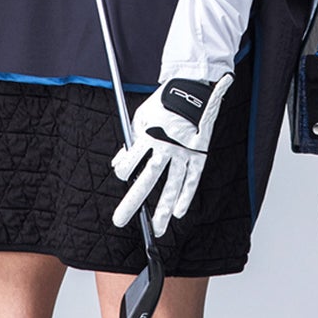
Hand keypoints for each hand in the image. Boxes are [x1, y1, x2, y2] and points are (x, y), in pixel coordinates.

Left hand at [111, 74, 233, 235]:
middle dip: (132, 203)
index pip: (130, 162)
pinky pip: (192, 179)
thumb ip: (129, 144)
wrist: (191, 88)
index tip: (123, 174)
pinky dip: (185, 196)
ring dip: (163, 210)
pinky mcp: (198, 153)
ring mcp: (183, 152)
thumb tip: (118, 166)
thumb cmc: (163, 104)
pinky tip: (178, 213)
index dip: (124, 171)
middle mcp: (165, 147)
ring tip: (157, 229)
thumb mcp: (138, 118)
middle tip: (119, 220)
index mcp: (148, 135)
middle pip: (146, 180)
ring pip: (172, 186)